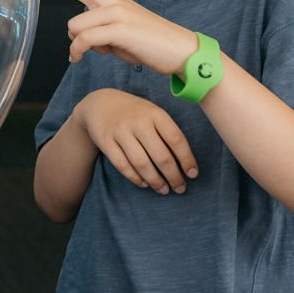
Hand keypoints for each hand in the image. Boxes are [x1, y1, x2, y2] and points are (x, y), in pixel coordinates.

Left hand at [29, 0, 199, 75]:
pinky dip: (79, 51)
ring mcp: (117, 12)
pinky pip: (84, 39)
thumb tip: (78, 39)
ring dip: (79, 45)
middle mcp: (112, 0)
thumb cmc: (147, 45)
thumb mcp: (117, 35)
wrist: (180, 52)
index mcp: (110, 0)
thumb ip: (97, 30)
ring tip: (101, 51)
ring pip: (75, 26)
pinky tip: (82, 58)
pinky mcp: (120, 28)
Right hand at [78, 89, 197, 193]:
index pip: (176, 140)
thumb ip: (167, 132)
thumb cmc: (135, 112)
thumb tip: (183, 162)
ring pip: (142, 164)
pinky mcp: (105, 141)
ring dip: (155, 181)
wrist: (101, 103)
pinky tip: (144, 183)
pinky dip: (135, 178)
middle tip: (180, 188)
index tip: (192, 174)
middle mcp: (138, 122)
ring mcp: (120, 131)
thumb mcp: (153, 113)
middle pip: (161, 156)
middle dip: (173, 176)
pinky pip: (122, 165)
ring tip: (163, 190)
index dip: (187, 159)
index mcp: (155, 114)